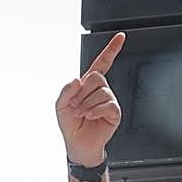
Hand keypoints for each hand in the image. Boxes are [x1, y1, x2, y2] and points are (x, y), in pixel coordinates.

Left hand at [55, 32, 125, 166]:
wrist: (78, 145)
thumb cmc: (70, 125)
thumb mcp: (61, 106)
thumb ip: (66, 91)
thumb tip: (77, 79)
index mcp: (88, 85)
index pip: (102, 63)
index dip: (111, 49)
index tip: (120, 36)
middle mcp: (100, 90)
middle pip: (97, 77)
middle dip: (82, 92)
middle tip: (76, 106)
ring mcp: (109, 100)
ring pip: (101, 92)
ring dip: (86, 104)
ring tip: (81, 114)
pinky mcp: (114, 112)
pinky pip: (108, 104)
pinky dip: (95, 111)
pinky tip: (90, 117)